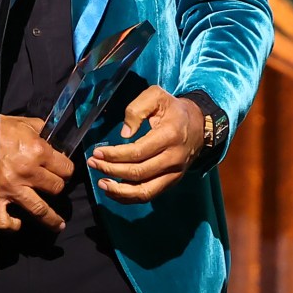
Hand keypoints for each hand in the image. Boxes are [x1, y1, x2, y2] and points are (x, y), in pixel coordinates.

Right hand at [0, 109, 73, 231]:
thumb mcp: (27, 123)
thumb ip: (45, 133)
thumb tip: (57, 144)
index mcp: (37, 151)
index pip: (66, 168)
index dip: (67, 169)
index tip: (63, 171)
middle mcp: (27, 171)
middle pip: (56, 188)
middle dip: (58, 186)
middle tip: (54, 185)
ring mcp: (11, 188)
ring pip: (39, 210)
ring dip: (51, 219)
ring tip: (58, 225)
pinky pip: (4, 221)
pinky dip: (12, 225)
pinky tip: (18, 223)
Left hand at [86, 87, 204, 202]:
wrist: (198, 124)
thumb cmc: (173, 109)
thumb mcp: (156, 96)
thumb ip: (137, 109)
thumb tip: (125, 134)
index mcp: (169, 136)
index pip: (138, 152)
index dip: (115, 155)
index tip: (97, 152)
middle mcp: (173, 158)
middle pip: (138, 173)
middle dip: (111, 170)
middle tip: (93, 163)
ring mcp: (174, 173)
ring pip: (145, 191)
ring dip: (119, 190)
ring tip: (101, 183)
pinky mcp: (172, 181)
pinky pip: (150, 194)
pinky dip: (130, 197)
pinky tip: (114, 191)